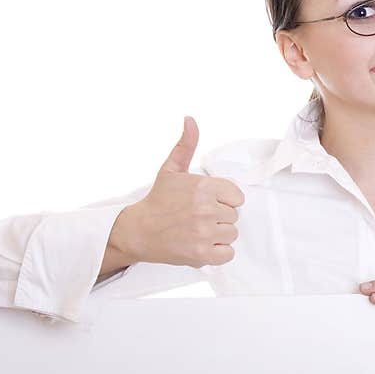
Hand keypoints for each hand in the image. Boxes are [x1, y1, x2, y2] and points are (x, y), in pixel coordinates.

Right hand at [112, 116, 244, 267]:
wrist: (137, 231)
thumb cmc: (158, 201)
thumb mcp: (171, 169)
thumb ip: (186, 145)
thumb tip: (190, 119)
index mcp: (203, 187)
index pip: (237, 197)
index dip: (224, 200)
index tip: (207, 203)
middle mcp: (206, 209)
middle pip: (234, 216)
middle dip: (219, 218)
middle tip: (197, 218)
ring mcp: (204, 233)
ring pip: (232, 234)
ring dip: (218, 235)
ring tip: (197, 231)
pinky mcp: (202, 254)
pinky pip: (228, 254)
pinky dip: (217, 253)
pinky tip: (201, 245)